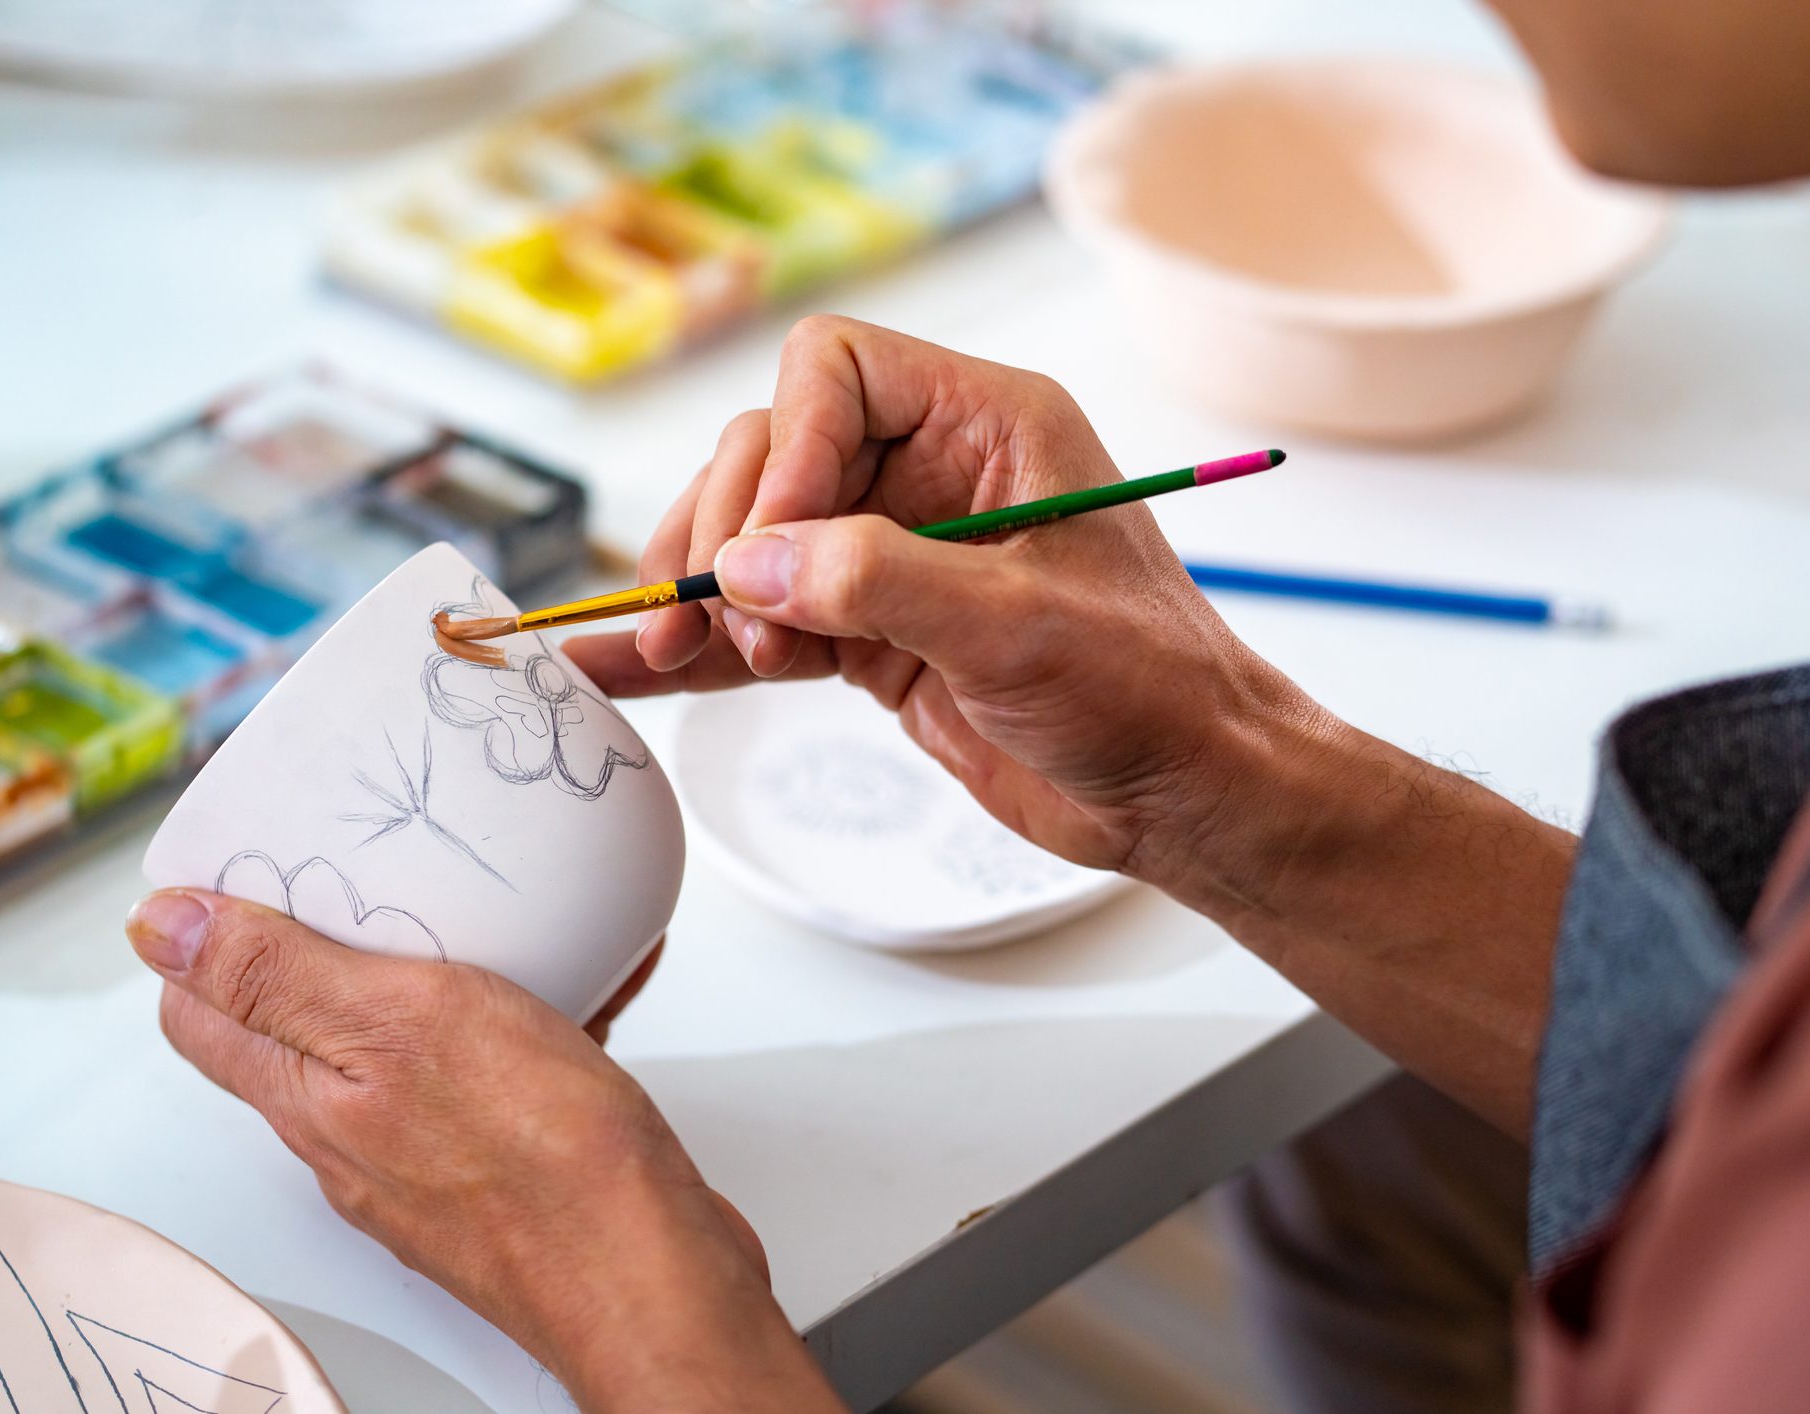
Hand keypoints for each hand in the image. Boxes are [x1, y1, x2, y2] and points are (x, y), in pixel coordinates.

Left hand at [126, 889, 843, 1413]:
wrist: (650, 1271)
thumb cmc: (541, 1162)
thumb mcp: (398, 1026)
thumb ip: (279, 978)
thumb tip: (161, 929)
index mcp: (307, 1096)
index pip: (204, 1013)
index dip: (209, 937)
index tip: (254, 870)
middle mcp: (356, 1135)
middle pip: (308, 1021)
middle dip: (334, 938)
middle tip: (381, 874)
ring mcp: (433, 1156)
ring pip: (412, 1042)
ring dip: (445, 973)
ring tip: (499, 917)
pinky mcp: (510, 1164)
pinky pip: (502, 1067)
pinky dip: (539, 1011)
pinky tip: (590, 980)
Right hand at [565, 315, 1317, 885]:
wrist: (1184, 793)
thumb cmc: (1150, 689)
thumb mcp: (1019, 625)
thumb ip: (880, 581)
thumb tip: (749, 564)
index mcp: (988, 423)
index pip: (837, 369)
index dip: (790, 446)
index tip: (779, 545)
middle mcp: (933, 471)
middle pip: (776, 451)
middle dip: (727, 530)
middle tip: (707, 618)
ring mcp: (897, 555)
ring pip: (757, 537)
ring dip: (706, 591)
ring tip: (684, 655)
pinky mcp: (875, 635)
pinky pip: (769, 621)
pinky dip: (705, 647)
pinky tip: (625, 671)